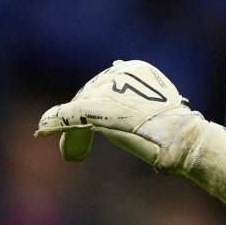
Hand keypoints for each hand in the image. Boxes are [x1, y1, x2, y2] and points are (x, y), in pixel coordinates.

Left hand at [35, 60, 225, 217]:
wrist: (185, 141)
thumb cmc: (178, 132)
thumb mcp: (160, 109)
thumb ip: (140, 102)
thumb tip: (130, 101)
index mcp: (135, 68)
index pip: (103, 87)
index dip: (93, 110)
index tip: (92, 133)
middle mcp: (121, 73)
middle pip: (88, 96)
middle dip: (81, 123)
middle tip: (78, 153)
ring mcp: (110, 91)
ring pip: (79, 110)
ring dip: (72, 134)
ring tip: (74, 155)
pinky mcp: (101, 110)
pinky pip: (69, 115)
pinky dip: (54, 123)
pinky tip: (41, 132)